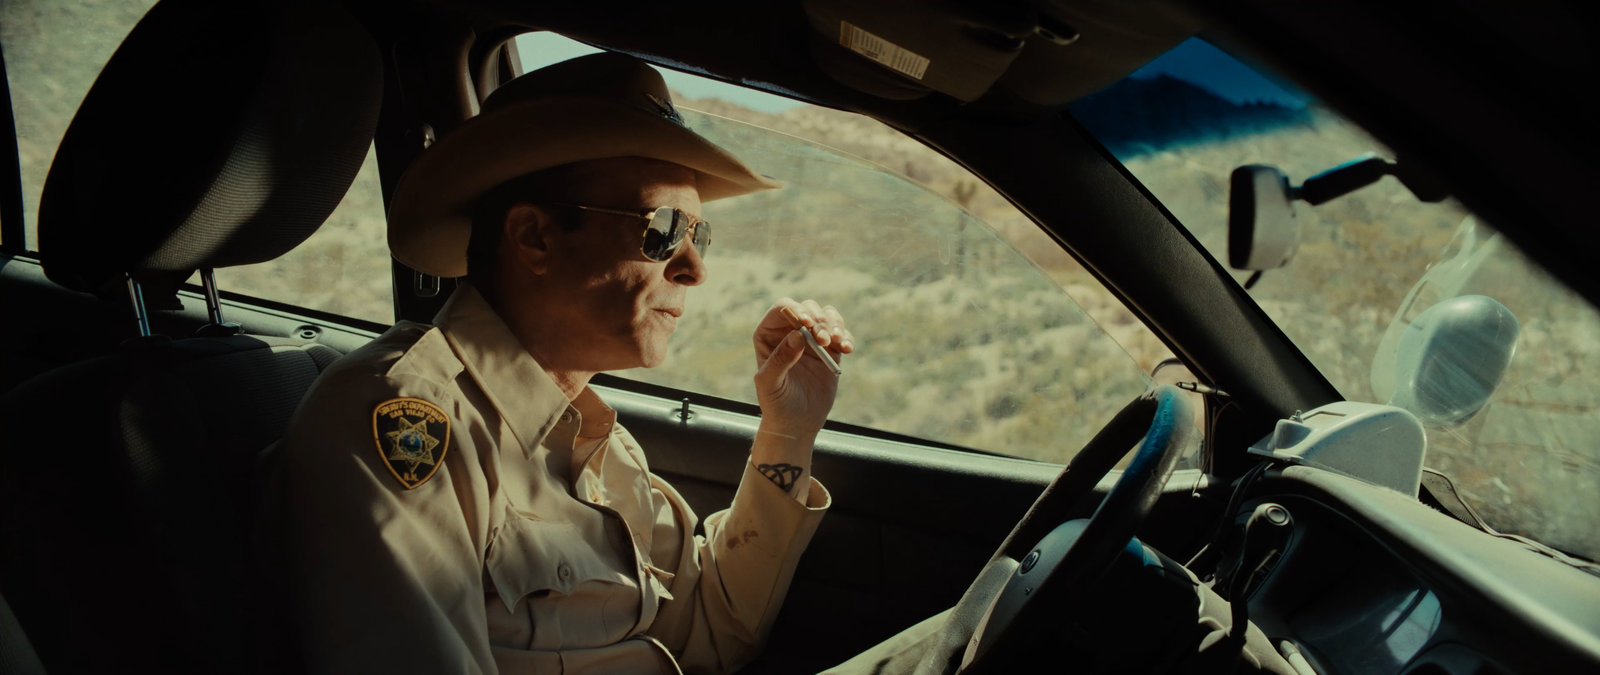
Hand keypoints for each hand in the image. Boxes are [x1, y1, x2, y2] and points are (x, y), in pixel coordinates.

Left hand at [752, 297, 855, 436]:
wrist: (796, 422)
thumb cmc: (776, 402)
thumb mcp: (771, 382)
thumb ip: (781, 358)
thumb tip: (798, 334)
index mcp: (769, 334)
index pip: (782, 309)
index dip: (795, 310)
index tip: (806, 323)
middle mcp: (790, 332)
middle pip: (808, 308)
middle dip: (819, 319)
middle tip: (823, 339)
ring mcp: (812, 339)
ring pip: (827, 316)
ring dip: (835, 325)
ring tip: (838, 343)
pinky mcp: (830, 350)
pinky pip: (841, 334)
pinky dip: (846, 338)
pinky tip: (847, 349)